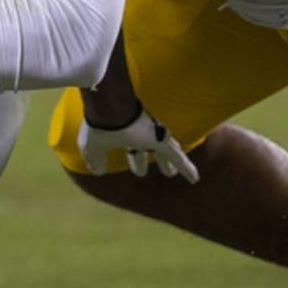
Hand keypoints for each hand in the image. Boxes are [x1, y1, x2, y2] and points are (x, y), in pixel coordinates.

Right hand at [78, 107, 198, 182]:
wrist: (109, 107)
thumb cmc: (99, 124)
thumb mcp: (92, 147)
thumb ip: (95, 159)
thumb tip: (98, 171)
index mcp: (124, 131)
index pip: (131, 146)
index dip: (134, 158)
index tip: (137, 170)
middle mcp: (140, 131)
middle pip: (147, 147)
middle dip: (148, 159)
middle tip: (148, 171)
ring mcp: (153, 134)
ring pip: (165, 151)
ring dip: (168, 164)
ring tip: (171, 174)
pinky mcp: (162, 140)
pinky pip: (178, 157)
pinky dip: (187, 168)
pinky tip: (195, 179)